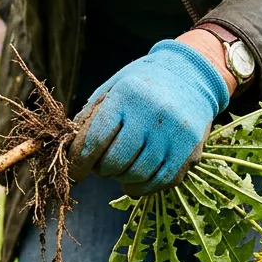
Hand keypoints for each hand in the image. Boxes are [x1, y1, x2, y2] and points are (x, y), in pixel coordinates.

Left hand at [67, 38, 230, 194]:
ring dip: (121, 178)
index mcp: (128, 95)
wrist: (190, 74)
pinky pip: (161, 181)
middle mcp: (153, 114)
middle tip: (100, 167)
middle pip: (116, 161)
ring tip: (118, 170)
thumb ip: (91, 117)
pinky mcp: (191, 149)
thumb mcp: (113, 88)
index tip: (74, 172)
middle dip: (101, 170)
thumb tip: (70, 150)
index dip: (80, 161)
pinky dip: (143, 187)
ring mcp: (175, 133)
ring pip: (137, 175)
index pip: (96, 139)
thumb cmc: (142, 84)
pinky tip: (135, 180)